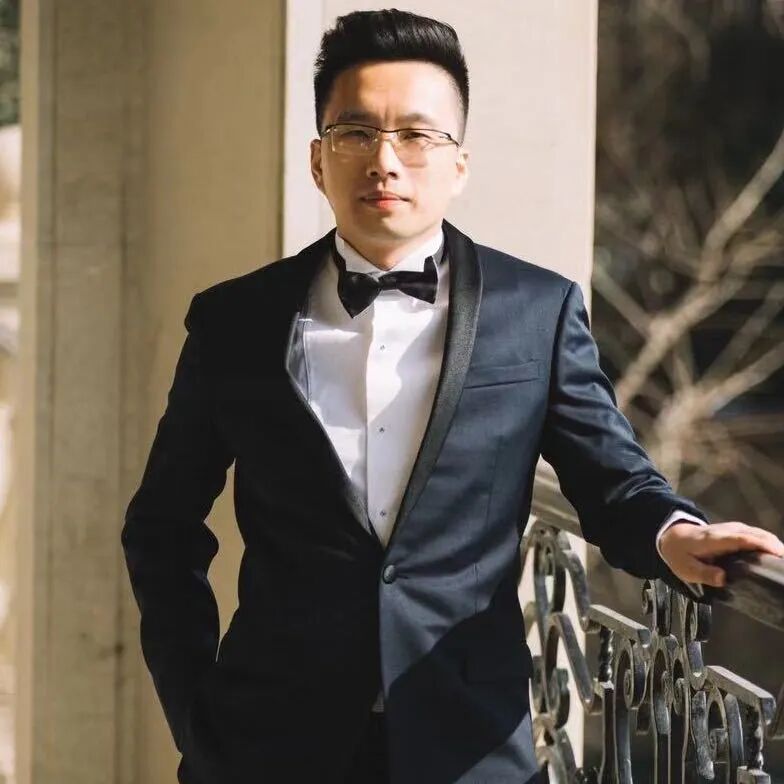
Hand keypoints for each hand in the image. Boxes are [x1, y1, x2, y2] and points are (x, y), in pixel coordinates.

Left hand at [659, 520, 783, 586]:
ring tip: (783, 563)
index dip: (761, 544)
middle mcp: (726, 531)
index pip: (741, 539)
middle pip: (755, 534)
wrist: (673, 536)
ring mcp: (732, 528)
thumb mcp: (685, 568)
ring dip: (774, 544)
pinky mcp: (736, 531)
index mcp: (714, 539)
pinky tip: (776, 556)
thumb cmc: (680, 554)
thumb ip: (704, 573)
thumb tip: (723, 578)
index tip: (778, 553)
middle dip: (774, 546)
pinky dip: (768, 542)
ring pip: (758, 533)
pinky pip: (756, 534)